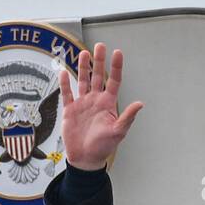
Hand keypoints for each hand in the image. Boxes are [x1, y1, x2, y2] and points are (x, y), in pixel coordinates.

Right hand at [59, 41, 144, 170]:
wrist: (85, 158)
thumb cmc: (103, 147)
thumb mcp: (118, 132)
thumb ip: (127, 116)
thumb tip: (140, 104)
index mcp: (108, 104)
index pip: (114, 81)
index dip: (116, 67)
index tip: (117, 53)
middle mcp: (96, 100)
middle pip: (98, 76)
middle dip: (99, 61)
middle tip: (100, 46)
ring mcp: (82, 104)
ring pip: (83, 81)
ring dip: (83, 68)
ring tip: (84, 54)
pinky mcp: (70, 110)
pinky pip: (67, 94)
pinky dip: (64, 84)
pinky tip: (64, 72)